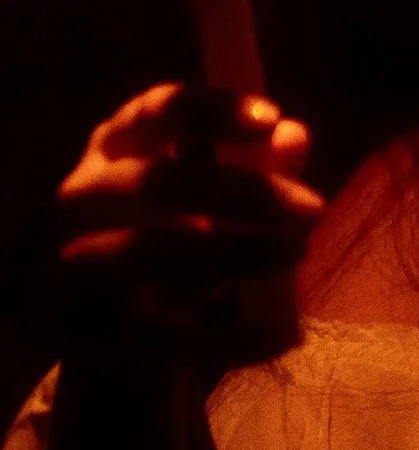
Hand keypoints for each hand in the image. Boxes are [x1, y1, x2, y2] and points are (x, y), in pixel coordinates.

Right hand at [57, 84, 321, 351]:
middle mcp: (81, 199)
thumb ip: (252, 169)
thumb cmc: (158, 236)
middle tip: (315, 207)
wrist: (83, 321)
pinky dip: (226, 338)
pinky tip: (280, 338)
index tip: (272, 118)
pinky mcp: (83, 331)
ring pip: (147, 254)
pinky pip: (159, 336)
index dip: (210, 110)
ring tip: (296, 253)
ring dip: (232, 253)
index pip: (155, 113)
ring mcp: (72, 264)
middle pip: (157, 184)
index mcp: (113, 149)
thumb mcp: (204, 198)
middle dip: (242, 193)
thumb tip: (295, 134)